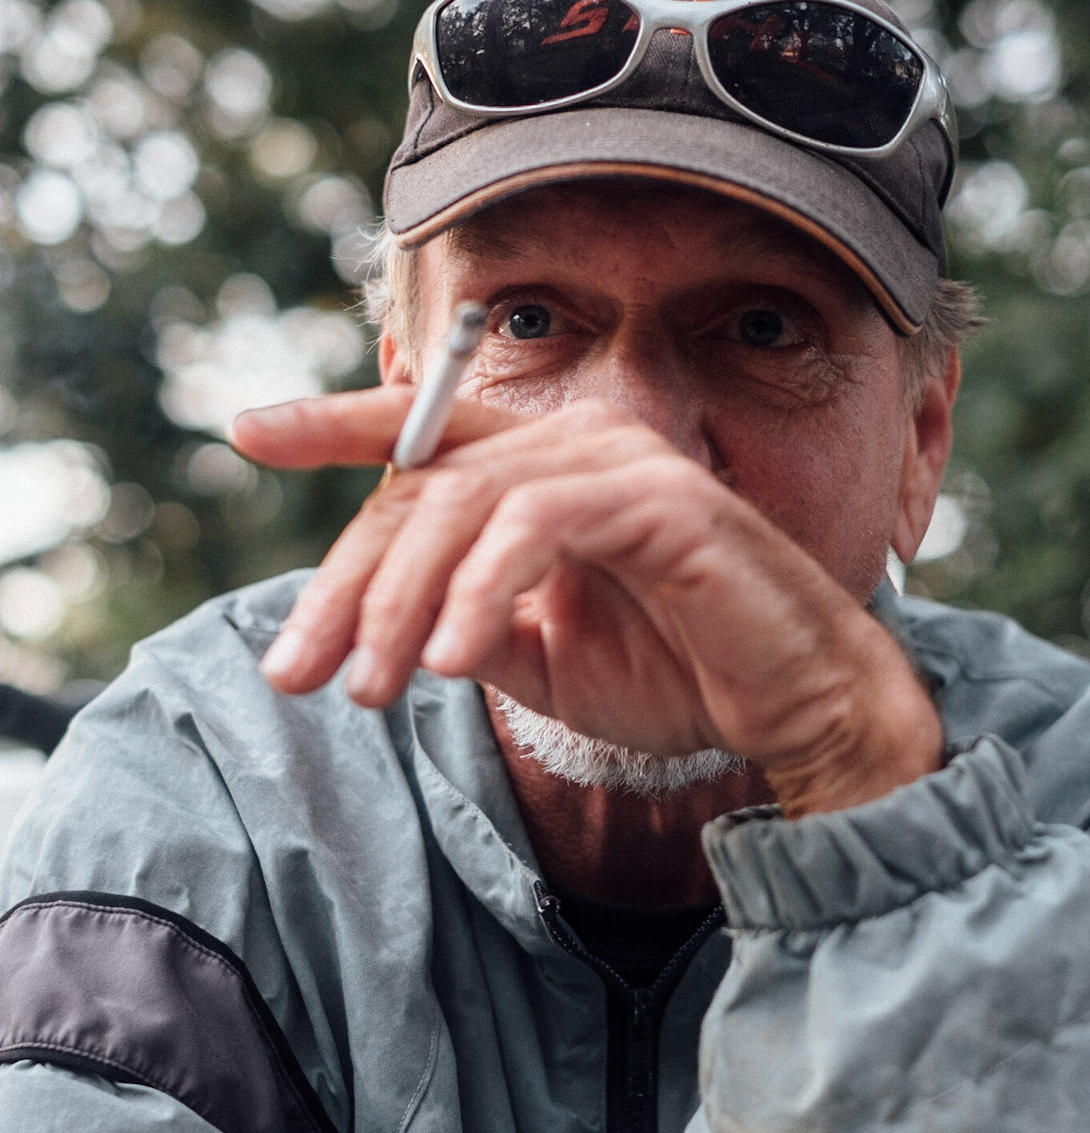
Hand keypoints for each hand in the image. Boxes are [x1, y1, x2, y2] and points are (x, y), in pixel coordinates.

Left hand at [231, 388, 942, 815]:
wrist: (797, 709)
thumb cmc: (681, 677)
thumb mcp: (544, 660)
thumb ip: (470, 625)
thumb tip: (386, 628)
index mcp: (551, 469)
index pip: (430, 432)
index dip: (337, 423)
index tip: (247, 432)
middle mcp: (584, 442)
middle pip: (427, 484)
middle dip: (349, 585)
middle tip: (300, 672)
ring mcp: (625, 463)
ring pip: (471, 504)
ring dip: (405, 603)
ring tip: (371, 690)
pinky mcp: (664, 501)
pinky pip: (542, 527)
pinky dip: (484, 592)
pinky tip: (454, 664)